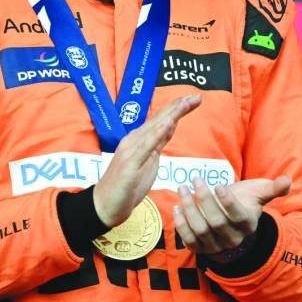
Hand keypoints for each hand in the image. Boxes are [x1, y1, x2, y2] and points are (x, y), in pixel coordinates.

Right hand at [93, 94, 200, 227]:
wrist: (104, 205)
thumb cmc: (127, 186)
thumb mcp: (148, 161)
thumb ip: (157, 144)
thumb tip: (169, 128)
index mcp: (140, 140)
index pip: (162, 120)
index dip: (178, 109)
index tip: (194, 99)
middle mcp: (134, 140)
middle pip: (160, 119)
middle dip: (179, 107)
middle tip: (196, 96)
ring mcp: (131, 150)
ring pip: (154, 128)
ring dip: (171, 114)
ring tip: (185, 103)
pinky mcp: (130, 163)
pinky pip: (147, 146)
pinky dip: (158, 133)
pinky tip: (168, 123)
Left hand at [173, 175, 291, 253]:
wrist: (233, 224)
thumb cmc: (246, 202)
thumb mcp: (259, 193)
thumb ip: (273, 188)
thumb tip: (288, 181)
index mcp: (247, 224)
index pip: (237, 215)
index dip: (227, 202)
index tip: (218, 185)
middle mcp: (233, 238)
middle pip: (216, 222)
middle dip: (204, 200)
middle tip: (195, 180)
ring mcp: (216, 246)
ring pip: (200, 230)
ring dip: (189, 209)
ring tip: (182, 189)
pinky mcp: (201, 249)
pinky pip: (189, 240)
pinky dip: (180, 225)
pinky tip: (177, 208)